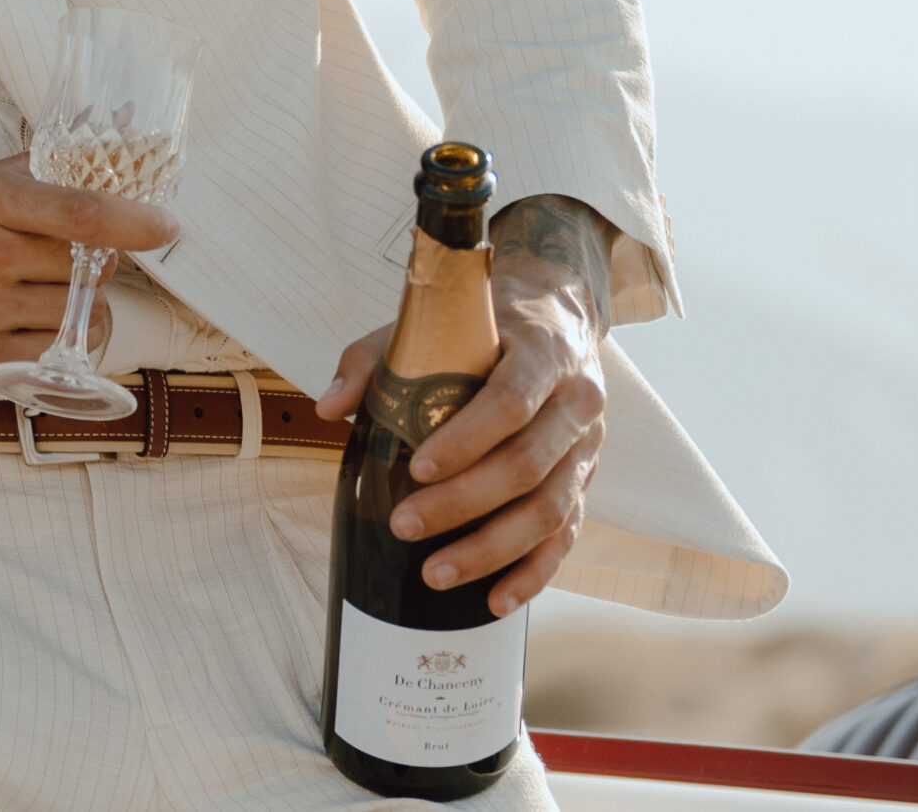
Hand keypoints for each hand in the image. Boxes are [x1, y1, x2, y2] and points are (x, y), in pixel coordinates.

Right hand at [0, 156, 177, 411]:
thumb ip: (33, 167)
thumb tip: (106, 136)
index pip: (81, 212)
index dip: (135, 222)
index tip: (165, 227)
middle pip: (90, 267)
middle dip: (95, 266)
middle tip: (70, 264)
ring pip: (80, 316)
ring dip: (80, 309)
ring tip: (46, 298)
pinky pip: (53, 355)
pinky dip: (55, 344)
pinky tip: (28, 327)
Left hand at [314, 194, 615, 616]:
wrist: (554, 318)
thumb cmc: (480, 325)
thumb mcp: (428, 323)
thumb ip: (372, 359)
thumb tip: (330, 407)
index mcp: (544, 354)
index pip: (511, 403)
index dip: (466, 440)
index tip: (416, 468)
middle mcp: (577, 404)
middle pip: (526, 466)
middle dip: (463, 504)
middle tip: (404, 526)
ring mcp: (587, 448)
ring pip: (548, 511)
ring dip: (491, 549)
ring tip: (434, 573)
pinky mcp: (585, 481)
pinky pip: (565, 536)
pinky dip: (532, 573)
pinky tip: (494, 599)